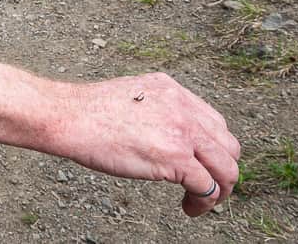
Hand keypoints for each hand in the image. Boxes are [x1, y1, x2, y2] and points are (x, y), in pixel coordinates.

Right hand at [59, 73, 239, 216]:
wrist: (69, 116)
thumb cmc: (87, 112)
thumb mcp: (131, 97)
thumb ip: (154, 110)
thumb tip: (161, 135)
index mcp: (171, 90)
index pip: (213, 122)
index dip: (212, 149)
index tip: (200, 165)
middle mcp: (183, 106)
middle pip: (228, 145)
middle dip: (221, 170)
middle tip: (206, 186)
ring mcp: (181, 131)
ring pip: (226, 167)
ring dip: (219, 189)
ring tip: (201, 201)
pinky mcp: (175, 156)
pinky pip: (207, 186)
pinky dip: (204, 203)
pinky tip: (188, 208)